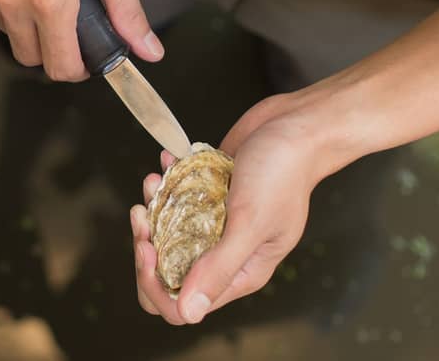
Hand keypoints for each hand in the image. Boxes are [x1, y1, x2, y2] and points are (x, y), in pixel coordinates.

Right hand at [0, 0, 161, 80]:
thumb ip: (126, 11)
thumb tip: (148, 52)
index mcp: (48, 1)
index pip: (58, 66)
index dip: (79, 66)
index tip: (89, 51)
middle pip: (26, 52)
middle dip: (50, 44)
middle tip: (72, 14)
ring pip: (2, 20)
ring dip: (24, 14)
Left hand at [129, 94, 329, 323]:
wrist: (297, 126)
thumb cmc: (284, 173)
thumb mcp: (250, 223)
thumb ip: (219, 268)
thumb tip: (189, 312)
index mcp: (240, 273)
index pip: (183, 305)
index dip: (155, 284)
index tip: (148, 247)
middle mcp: (224, 253)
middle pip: (166, 272)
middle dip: (146, 246)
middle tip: (142, 214)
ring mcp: (214, 224)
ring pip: (166, 233)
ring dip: (152, 207)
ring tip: (154, 181)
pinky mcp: (207, 196)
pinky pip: (174, 199)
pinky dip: (165, 182)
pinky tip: (169, 160)